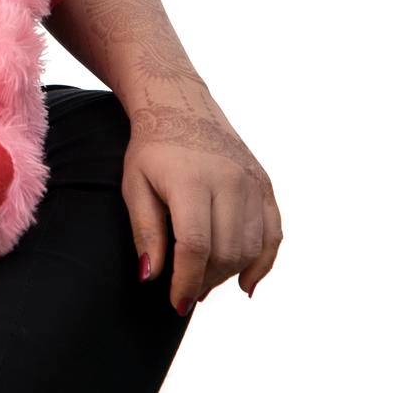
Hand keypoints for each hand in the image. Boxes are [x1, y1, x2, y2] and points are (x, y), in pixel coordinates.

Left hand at [120, 78, 282, 313]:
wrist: (180, 103)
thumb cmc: (152, 147)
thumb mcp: (135, 184)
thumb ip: (145, 231)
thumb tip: (152, 277)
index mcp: (192, 180)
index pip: (196, 247)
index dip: (186, 282)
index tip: (176, 303)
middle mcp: (228, 180)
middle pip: (226, 252)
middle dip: (205, 281)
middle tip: (186, 291)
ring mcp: (251, 181)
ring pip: (250, 247)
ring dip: (229, 274)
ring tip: (206, 280)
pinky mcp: (263, 182)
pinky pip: (273, 233)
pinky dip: (263, 262)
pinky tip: (246, 283)